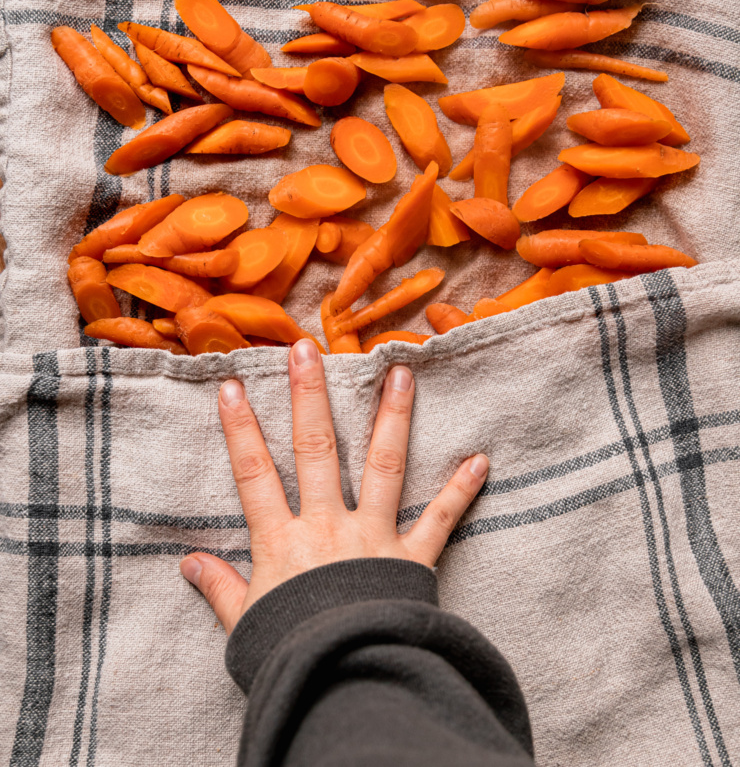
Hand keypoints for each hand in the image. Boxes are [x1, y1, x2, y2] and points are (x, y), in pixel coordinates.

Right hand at [180, 338, 488, 632]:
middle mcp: (328, 526)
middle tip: (308, 349)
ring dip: (392, 417)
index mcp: (283, 540)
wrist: (346, 681)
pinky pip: (440, 519)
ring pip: (383, 465)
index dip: (240, 429)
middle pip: (316, 449)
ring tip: (401, 373)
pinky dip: (460, 490)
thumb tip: (188, 562)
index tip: (233, 385)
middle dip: (310, 396)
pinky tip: (480, 460)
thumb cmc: (293, 652)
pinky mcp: (413, 558)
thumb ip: (220, 587)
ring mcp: (374, 537)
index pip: (254, 473)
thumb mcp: (247, 622)